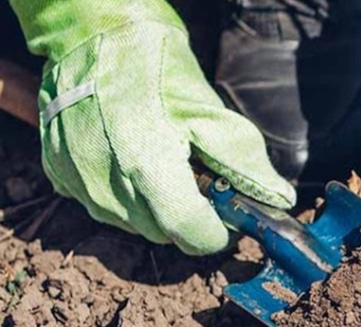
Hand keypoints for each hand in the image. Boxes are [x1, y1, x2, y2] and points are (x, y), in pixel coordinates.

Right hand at [10, 0, 295, 254]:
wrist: (94, 36)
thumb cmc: (158, 68)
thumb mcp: (212, 112)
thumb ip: (246, 164)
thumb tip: (278, 200)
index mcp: (148, 168)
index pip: (191, 234)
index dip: (217, 233)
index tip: (228, 220)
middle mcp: (108, 186)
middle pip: (165, 233)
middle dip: (188, 214)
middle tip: (196, 176)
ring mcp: (80, 183)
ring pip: (135, 225)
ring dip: (156, 207)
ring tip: (162, 159)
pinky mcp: (59, 175)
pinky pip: (104, 207)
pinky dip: (125, 195)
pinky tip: (129, 158)